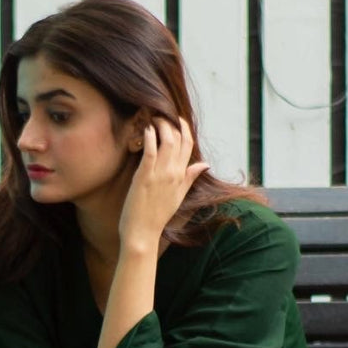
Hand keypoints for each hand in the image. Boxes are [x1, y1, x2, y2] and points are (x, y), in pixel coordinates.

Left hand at [117, 115, 208, 254]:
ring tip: (153, 117)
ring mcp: (160, 175)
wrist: (143, 234)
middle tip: (161, 114)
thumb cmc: (157, 216)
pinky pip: (150, 152)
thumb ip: (190, 177)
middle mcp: (174, 173)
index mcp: (182, 176)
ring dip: (161, 125)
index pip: (188, 145)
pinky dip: (149, 137)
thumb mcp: (179, 195)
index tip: (176, 118)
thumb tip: (205, 164)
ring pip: (167, 142)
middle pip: (179, 140)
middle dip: (172, 122)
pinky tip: (146, 128)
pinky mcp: (144, 177)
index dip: (184, 128)